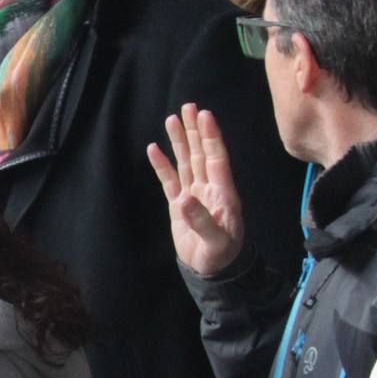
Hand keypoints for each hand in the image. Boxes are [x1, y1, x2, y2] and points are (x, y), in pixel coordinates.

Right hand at [146, 103, 245, 276]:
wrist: (211, 270)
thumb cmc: (220, 256)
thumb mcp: (216, 242)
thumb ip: (202, 221)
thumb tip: (183, 199)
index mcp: (222, 193)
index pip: (216, 158)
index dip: (210, 137)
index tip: (204, 116)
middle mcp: (209, 188)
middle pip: (200, 153)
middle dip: (195, 130)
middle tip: (188, 107)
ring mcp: (193, 194)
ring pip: (186, 162)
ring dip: (180, 141)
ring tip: (172, 119)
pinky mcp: (179, 205)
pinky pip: (170, 180)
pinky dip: (162, 165)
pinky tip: (154, 149)